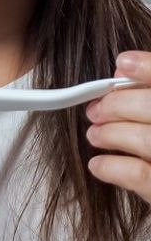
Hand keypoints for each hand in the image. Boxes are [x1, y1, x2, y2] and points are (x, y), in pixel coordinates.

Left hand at [85, 50, 150, 202]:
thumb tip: (126, 73)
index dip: (148, 68)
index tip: (123, 64)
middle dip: (117, 105)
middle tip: (96, 110)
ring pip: (146, 140)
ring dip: (111, 135)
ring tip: (95, 135)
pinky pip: (142, 176)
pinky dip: (113, 168)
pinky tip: (98, 165)